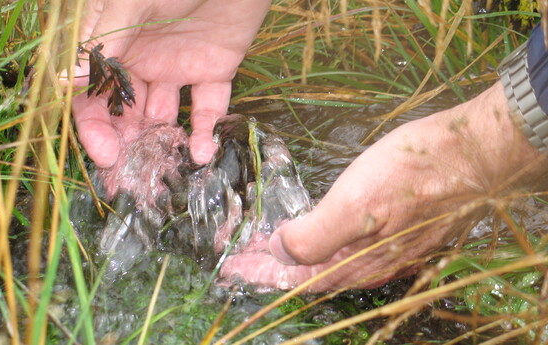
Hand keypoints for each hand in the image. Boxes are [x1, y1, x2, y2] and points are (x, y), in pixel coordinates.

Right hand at [71, 0, 270, 166]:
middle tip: (129, 172)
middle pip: (125, 111)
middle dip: (125, 142)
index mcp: (115, 41)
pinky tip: (201, 152)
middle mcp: (142, 59)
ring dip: (161, 141)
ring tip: (164, 164)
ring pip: (164, 116)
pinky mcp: (213, 71)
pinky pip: (207, 107)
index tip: (104, 153)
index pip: (93, 91)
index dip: (94, 124)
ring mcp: (177, 68)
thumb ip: (106, 40)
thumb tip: (68, 82)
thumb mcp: (131, 1)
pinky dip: (205, 131)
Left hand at [220, 82, 546, 291]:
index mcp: (358, 262)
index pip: (297, 279)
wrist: (474, 152)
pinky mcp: (396, 229)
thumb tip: (280, 253)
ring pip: (327, 261)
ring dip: (292, 256)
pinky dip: (318, 242)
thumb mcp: (359, 203)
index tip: (230, 267)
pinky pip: (346, 247)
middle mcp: (370, 264)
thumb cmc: (415, 172)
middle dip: (271, 268)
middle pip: (309, 274)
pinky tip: (313, 233)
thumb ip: (317, 236)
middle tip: (240, 257)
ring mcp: (386, 247)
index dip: (261, 274)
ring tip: (266, 247)